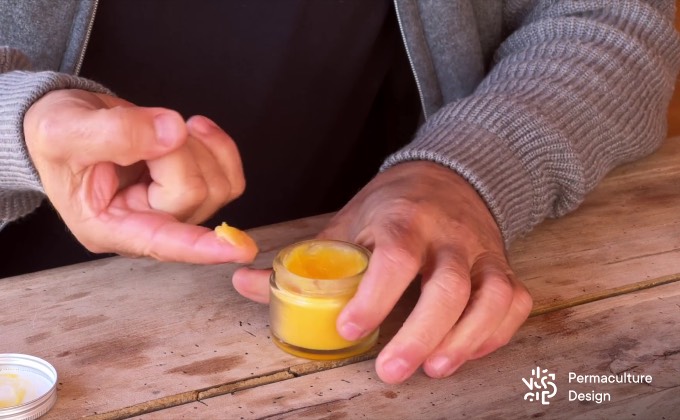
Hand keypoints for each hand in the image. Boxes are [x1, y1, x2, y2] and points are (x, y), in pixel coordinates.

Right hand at [23, 89, 255, 262]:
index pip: (163, 242)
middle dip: (174, 151)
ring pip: (218, 185)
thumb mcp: (63, 130)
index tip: (238, 249)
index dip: (201, 246)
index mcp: (108, 227)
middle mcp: (146, 226)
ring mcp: (174, 211)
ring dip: (196, 146)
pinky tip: (193, 129)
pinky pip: (229, 175)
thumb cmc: (54, 135)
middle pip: (193, 194)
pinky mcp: (193, 191)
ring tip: (158, 128)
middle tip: (142, 129)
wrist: (64, 122)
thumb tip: (173, 134)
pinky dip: (218, 146)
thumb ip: (116, 133)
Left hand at [233, 161, 531, 382]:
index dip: (374, 297)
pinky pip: (513, 301)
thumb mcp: (347, 222)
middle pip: (447, 287)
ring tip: (436, 369)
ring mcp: (480, 251)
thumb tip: (244, 282)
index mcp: (401, 220)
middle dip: (419, 334)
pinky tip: (466, 351)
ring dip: (466, 338)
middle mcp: (446, 235)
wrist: (448, 175)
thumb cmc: (392, 207)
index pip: (394, 258)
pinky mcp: (503, 265)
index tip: (348, 329)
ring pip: (489, 297)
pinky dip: (495, 332)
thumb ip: (304, 258)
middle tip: (390, 371)